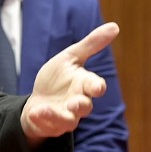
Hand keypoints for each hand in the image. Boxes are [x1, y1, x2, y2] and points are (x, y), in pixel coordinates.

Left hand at [21, 22, 119, 143]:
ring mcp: (66, 116)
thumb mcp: (70, 57)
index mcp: (84, 84)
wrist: (38, 100)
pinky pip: (48, 124)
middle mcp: (78, 102)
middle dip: (81, 105)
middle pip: (85, 106)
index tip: (97, 88)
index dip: (97, 87)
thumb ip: (91, 44)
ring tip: (47, 109)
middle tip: (75, 103)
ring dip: (59, 115)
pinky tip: (35, 112)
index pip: (96, 86)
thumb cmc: (58, 79)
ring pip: (69, 120)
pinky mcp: (51, 125)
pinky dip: (42, 118)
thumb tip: (115, 26)